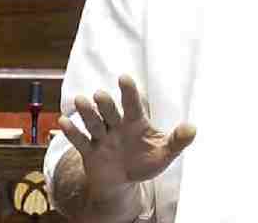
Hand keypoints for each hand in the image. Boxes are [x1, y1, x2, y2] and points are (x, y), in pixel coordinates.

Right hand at [59, 75, 195, 191]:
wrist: (122, 181)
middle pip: (110, 111)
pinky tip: (64, 122)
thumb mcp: (164, 153)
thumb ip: (177, 141)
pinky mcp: (90, 152)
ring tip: (81, 101)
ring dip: (87, 113)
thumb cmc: (144, 161)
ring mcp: (102, 138)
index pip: (133, 104)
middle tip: (100, 95)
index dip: (129, 91)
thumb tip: (193, 128)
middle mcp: (117, 126)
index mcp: (135, 122)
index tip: (124, 77)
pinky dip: (72, 132)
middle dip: (105, 104)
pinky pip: (80, 141)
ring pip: (94, 123)